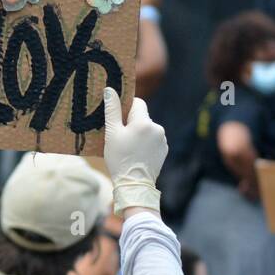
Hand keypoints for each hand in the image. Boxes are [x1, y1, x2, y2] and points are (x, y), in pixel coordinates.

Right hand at [102, 87, 167, 212]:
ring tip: (129, 147)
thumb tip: (110, 90)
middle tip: (120, 137)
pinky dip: (145, 143)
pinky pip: (153, 139)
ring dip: (139, 133)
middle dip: (131, 123)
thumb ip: (112, 110)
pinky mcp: (164, 150)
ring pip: (148, 128)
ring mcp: (162, 140)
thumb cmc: (120, 159)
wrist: (134, 184)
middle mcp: (157, 128)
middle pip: (142, 117)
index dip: (126, 108)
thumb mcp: (112, 133)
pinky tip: (137, 153)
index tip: (118, 119)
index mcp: (144, 122)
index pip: (137, 102)